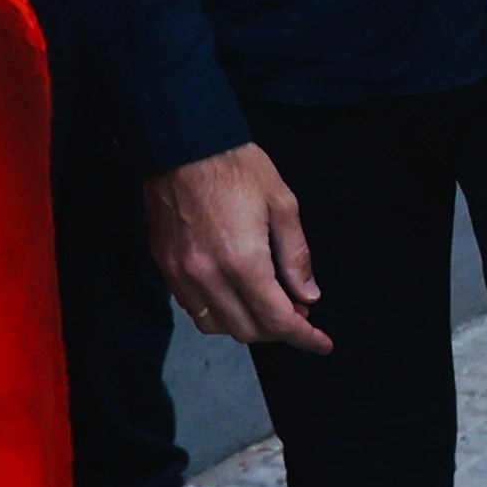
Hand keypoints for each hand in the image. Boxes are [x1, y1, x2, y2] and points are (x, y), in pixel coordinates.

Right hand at [149, 144, 326, 351]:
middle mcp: (208, 277)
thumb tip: (308, 295)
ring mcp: (181, 274)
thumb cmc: (237, 168)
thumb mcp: (282, 205)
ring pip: (217, 326)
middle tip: (298, 311)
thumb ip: (296, 256)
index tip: (322, 343)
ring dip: (246, 325)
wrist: (183, 144)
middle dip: (278, 330)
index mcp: (243, 262)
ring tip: (266, 304)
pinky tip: (234, 295)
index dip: (304, 337)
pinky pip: (193, 309)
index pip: (277, 320)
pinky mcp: (165, 266)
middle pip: (248, 330)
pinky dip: (218, 312)